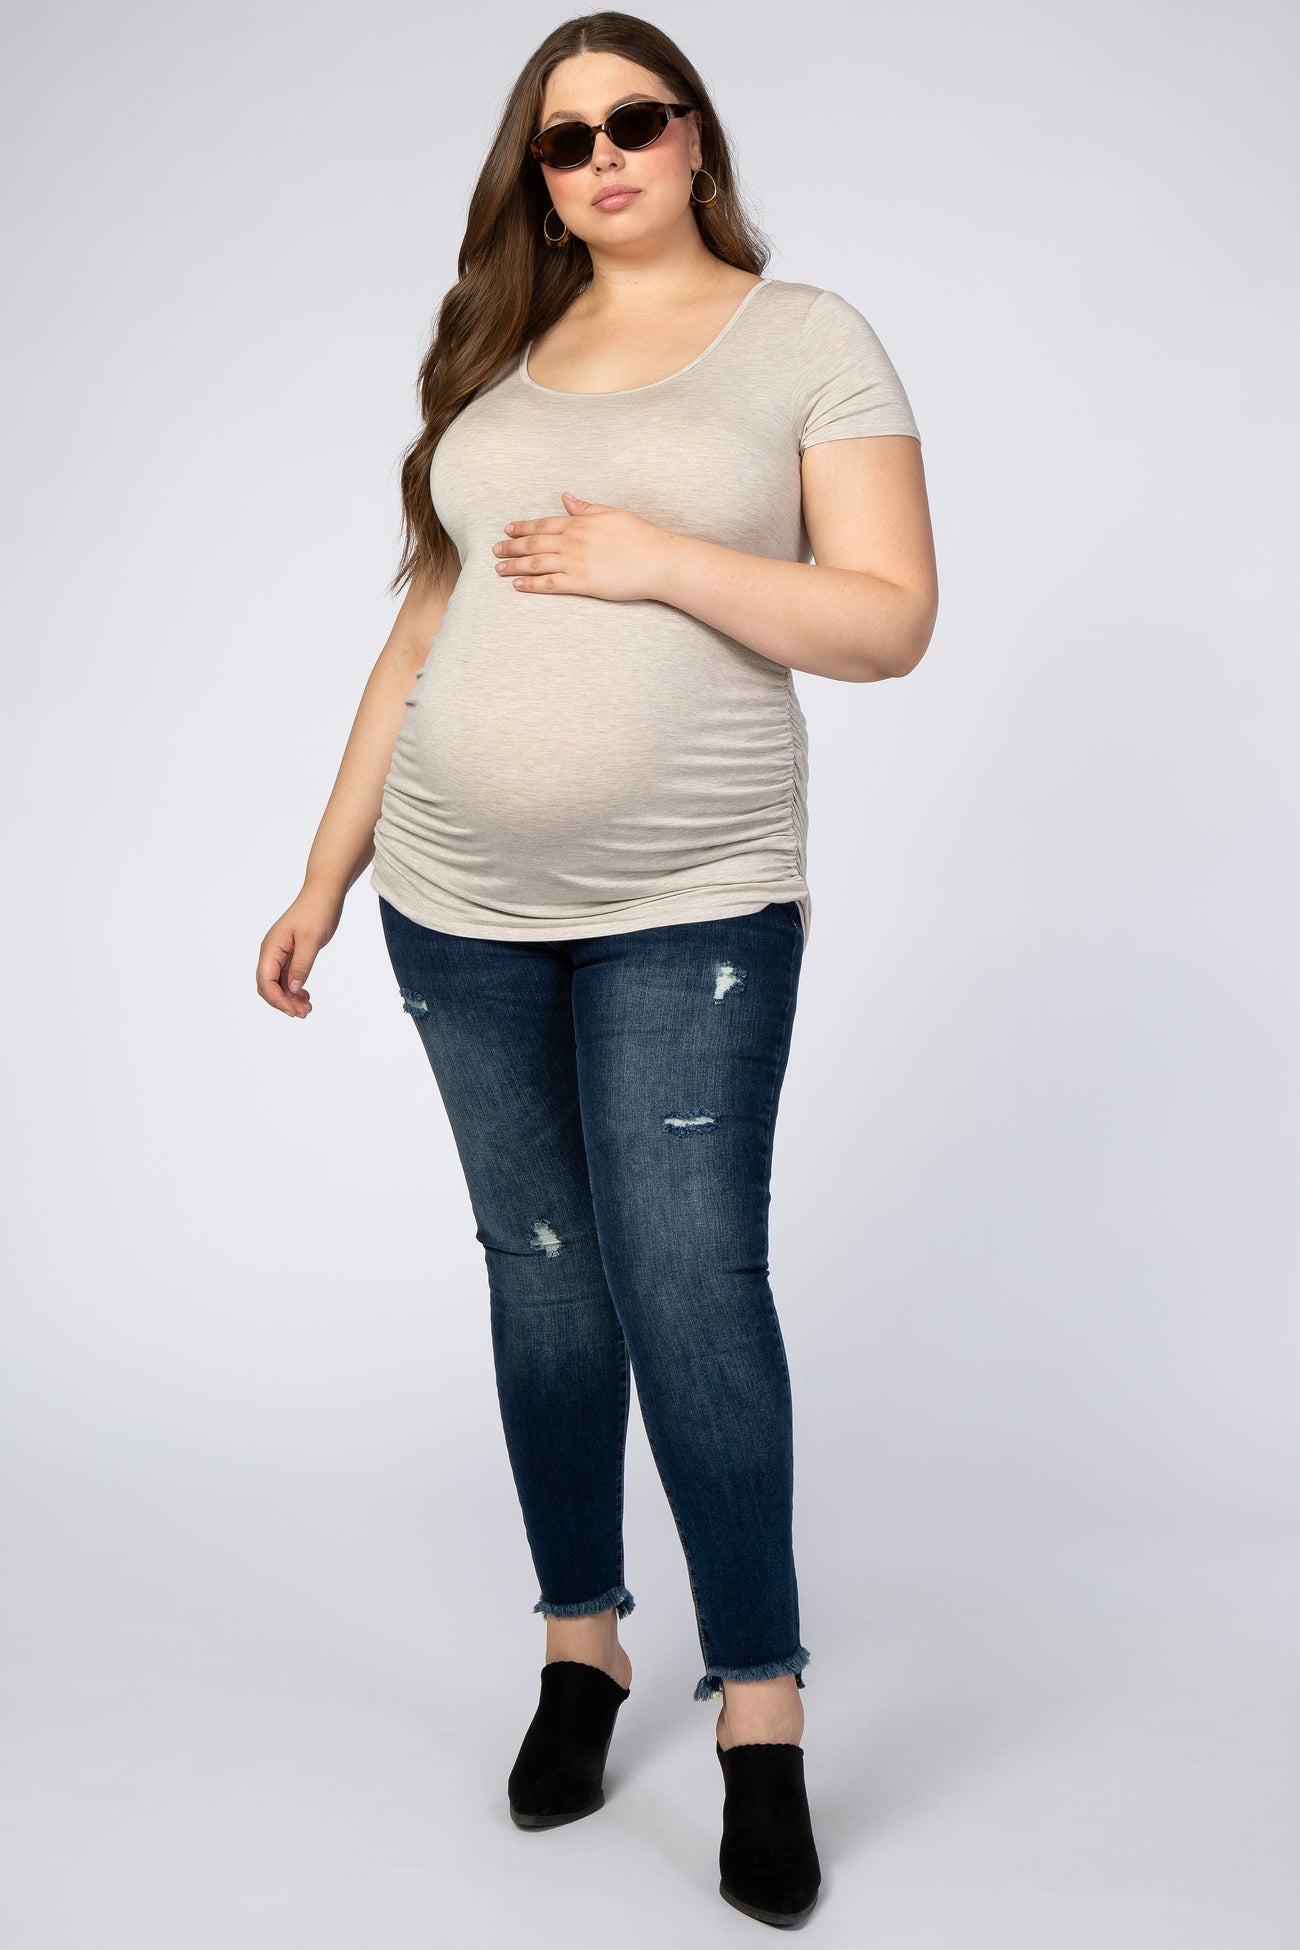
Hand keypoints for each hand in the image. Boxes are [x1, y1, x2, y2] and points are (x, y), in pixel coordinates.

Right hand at [255, 883, 344, 1017]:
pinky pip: (287, 976)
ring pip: (278, 983)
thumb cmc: (317, 912)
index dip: (277, 1000)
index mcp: (271, 948)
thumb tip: (293, 988)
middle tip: (303, 1013)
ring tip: (307, 1009)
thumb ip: (301, 965)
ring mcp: (279, 953)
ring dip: (289, 998)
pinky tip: (306, 996)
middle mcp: (271, 952)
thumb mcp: (311, 940)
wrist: (324, 893)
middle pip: (267, 986)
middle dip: (282, 1002)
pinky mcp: (290, 953)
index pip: (265, 981)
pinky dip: (295, 989)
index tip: (294, 1011)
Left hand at [492, 491, 676, 602]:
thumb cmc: (640, 537)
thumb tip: (566, 497)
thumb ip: (586, 508)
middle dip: (512, 547)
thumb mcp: (612, 514)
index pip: (543, 524)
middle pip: (534, 543)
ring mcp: (575, 562)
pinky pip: (550, 584)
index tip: (507, 530)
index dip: (522, 527)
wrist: (658, 560)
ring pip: (536, 563)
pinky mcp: (581, 583)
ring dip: (515, 566)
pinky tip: (518, 585)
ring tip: (499, 568)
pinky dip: (531, 584)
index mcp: (580, 523)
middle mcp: (573, 541)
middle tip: (495, 550)